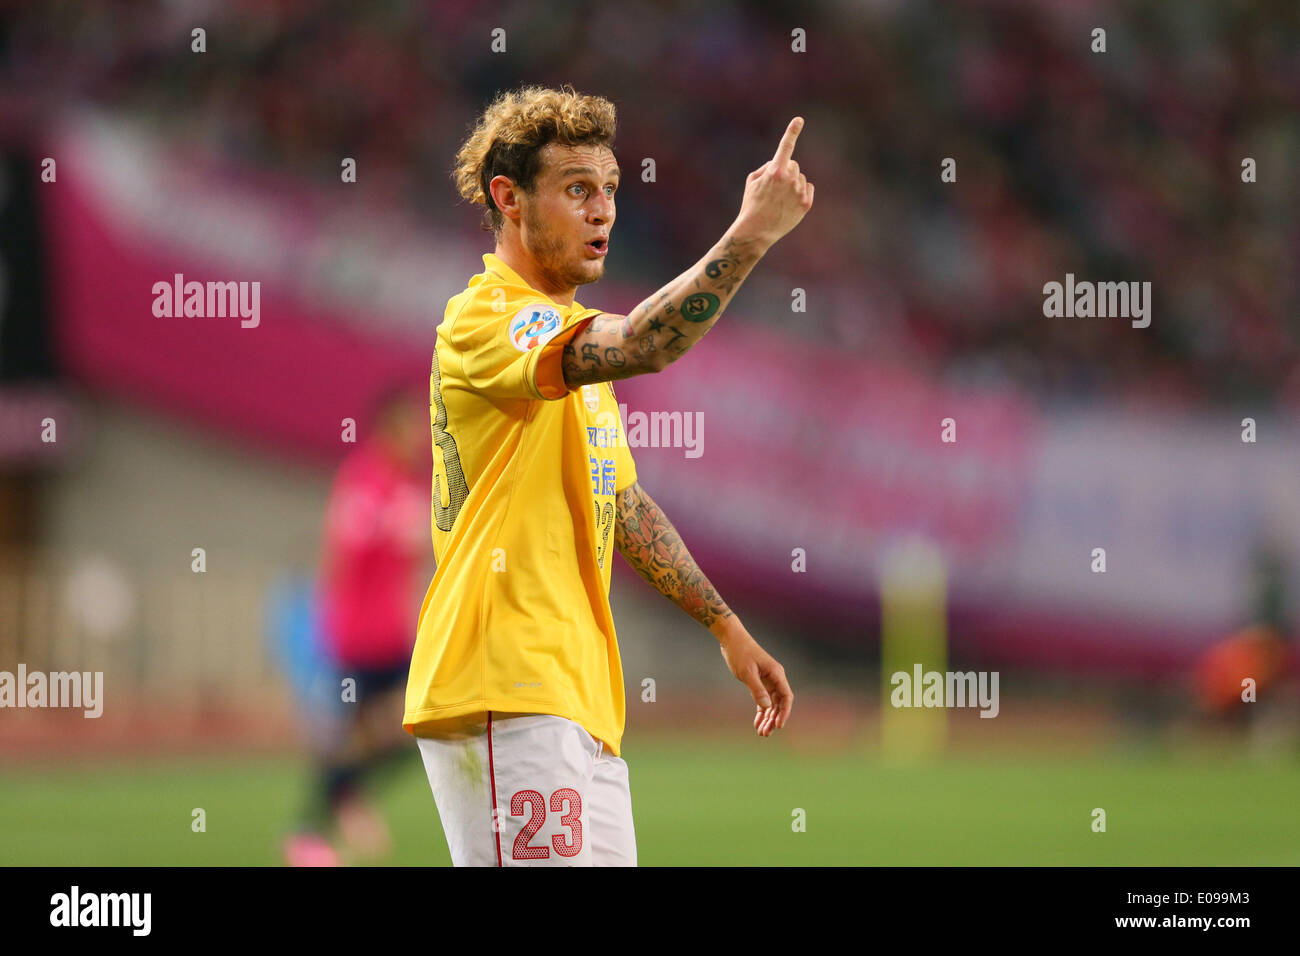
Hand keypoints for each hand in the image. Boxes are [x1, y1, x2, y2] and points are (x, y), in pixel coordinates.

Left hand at [716, 620, 793, 736]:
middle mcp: (775, 678)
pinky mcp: (759, 682)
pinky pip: (763, 700)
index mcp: (776, 674)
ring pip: (771, 704)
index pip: (786, 697)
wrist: (731, 639)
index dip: (784, 712)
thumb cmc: (740, 653)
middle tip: (765, 733)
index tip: (778, 725)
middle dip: (774, 719)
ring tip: (762, 732)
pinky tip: (757, 723)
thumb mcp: (747, 672)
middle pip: (779, 703)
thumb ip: (757, 690)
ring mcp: (767, 680)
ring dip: (767, 718)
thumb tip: (766, 707)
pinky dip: (761, 711)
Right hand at [730, 116, 814, 248]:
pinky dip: (801, 193)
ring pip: (801, 178)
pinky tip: (789, 204)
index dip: (792, 131)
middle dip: (786, 172)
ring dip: (793, 184)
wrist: (756, 232)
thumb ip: (767, 167)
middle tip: (774, 189)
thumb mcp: (752, 181)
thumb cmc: (751, 205)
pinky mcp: (806, 204)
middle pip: (793, 165)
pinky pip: (808, 189)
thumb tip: (780, 164)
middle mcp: (790, 179)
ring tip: (780, 200)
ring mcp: (799, 192)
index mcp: (775, 171)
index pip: (785, 146)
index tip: (799, 119)